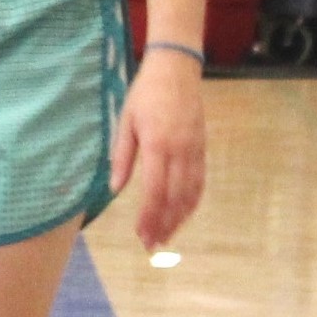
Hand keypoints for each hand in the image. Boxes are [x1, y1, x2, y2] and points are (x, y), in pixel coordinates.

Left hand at [110, 47, 205, 250]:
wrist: (176, 70)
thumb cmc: (144, 94)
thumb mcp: (125, 122)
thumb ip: (122, 157)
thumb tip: (114, 189)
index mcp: (158, 145)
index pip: (154, 191)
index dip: (148, 216)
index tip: (141, 235)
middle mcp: (180, 151)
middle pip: (174, 198)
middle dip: (163, 224)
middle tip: (152, 245)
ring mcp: (195, 150)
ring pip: (191, 193)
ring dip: (179, 218)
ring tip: (167, 236)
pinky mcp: (202, 148)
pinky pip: (200, 181)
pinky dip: (193, 201)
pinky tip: (184, 214)